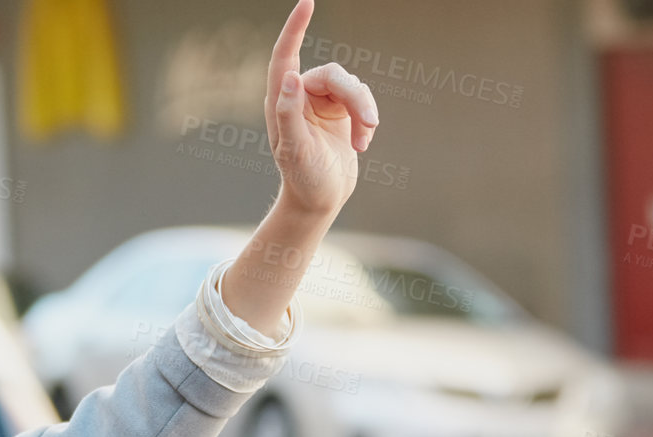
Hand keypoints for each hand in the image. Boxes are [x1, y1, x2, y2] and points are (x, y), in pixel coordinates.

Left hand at [263, 0, 379, 218]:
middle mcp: (300, 95)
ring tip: (363, 142)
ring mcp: (321, 102)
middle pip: (336, 76)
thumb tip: (290, 77)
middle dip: (356, 98)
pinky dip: (366, 121)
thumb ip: (289, 114)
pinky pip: (362, 100)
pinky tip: (361, 145)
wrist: (319, 201)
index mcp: (282, 100)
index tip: (307, 1)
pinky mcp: (340, 111)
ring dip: (364, 112)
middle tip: (370, 124)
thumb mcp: (295, 150)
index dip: (296, 27)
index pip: (286, 54)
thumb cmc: (302, 179)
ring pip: (353, 86)